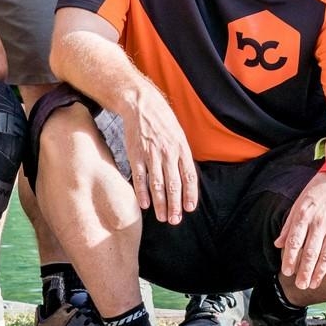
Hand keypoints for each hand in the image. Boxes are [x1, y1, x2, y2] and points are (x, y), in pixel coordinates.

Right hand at [120, 88, 197, 224]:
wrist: (142, 105)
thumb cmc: (163, 121)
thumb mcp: (179, 135)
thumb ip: (182, 156)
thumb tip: (186, 177)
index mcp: (182, 149)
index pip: (189, 177)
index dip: (190, 194)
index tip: (189, 208)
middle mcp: (168, 154)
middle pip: (174, 185)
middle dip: (175, 206)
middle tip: (175, 220)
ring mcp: (152, 155)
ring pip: (158, 185)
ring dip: (160, 204)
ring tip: (162, 218)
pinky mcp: (136, 155)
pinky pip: (140, 178)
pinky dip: (143, 193)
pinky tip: (145, 205)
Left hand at [275, 173, 325, 290]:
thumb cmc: (318, 191)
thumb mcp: (299, 203)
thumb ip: (289, 225)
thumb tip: (278, 244)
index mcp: (304, 215)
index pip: (295, 242)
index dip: (290, 259)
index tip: (286, 272)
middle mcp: (320, 222)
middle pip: (310, 253)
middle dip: (304, 272)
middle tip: (300, 285)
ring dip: (319, 272)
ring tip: (313, 284)